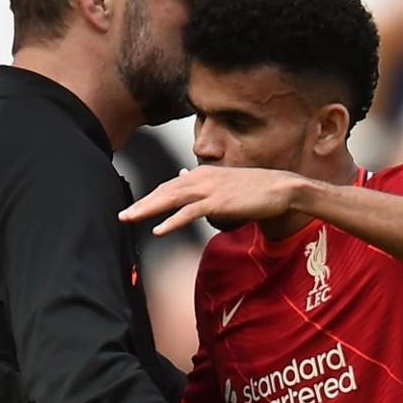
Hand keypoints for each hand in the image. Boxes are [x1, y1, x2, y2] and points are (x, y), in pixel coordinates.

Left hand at [119, 166, 305, 235]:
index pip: (170, 186)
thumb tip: (180, 173)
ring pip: (172, 198)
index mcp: (202, 173)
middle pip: (165, 191)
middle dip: (142, 203)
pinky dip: (173, 220)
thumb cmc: (256, 188)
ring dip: (148, 209)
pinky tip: (159, 229)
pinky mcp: (219, 202)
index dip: (151, 197)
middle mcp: (202, 177)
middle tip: (121, 215)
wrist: (281, 188)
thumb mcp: (224, 181)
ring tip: (129, 219)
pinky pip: (190, 212)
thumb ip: (201, 181)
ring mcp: (210, 189)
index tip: (135, 208)